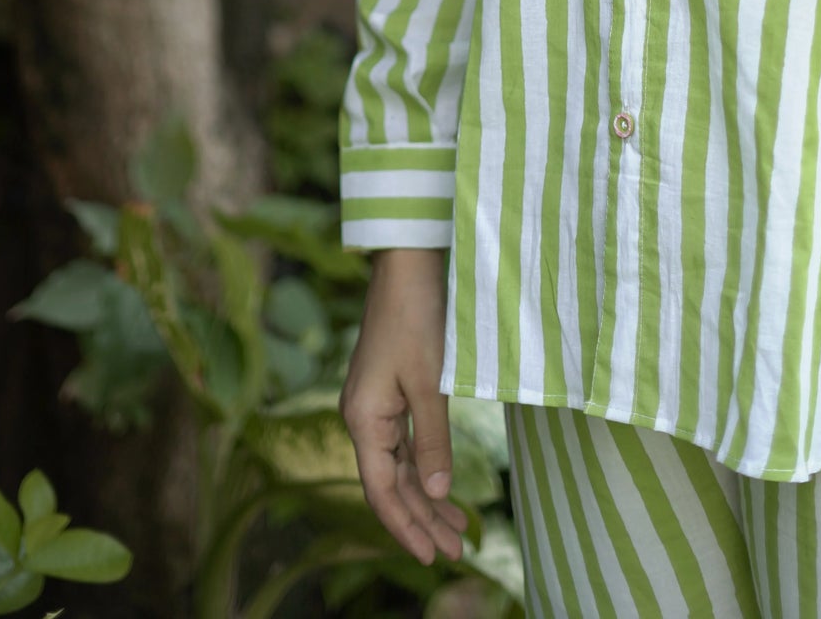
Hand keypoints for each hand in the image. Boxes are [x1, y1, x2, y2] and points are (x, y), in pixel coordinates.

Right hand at [340, 248, 467, 567]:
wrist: (407, 262)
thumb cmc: (416, 315)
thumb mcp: (429, 381)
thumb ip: (433, 439)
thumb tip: (438, 491)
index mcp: (363, 418)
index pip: (381, 490)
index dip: (405, 526)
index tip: (430, 556)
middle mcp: (363, 417)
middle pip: (391, 483)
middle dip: (423, 518)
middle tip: (455, 550)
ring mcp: (375, 405)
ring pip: (400, 465)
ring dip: (427, 496)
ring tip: (457, 529)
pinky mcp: (390, 391)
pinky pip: (405, 443)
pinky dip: (425, 467)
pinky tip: (443, 485)